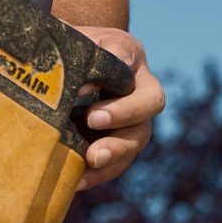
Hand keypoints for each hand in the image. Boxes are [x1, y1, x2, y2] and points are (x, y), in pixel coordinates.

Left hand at [77, 27, 160, 188]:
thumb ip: (76, 51)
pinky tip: (76, 181)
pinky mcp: (117, 147)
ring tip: (91, 158)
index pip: (127, 57)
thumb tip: (77, 82)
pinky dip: (97, 175)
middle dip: (125, 113)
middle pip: (150, 103)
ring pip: (137, 139)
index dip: (114, 69)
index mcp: (130, 59)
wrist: (71, 69)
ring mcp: (132, 123)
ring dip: (115, 151)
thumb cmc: (74, 50)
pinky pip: (116, 165)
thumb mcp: (75, 41)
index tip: (84, 84)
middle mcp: (140, 91)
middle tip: (93, 119)